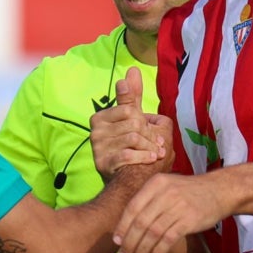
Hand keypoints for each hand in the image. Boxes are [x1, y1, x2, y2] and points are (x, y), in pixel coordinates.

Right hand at [90, 66, 168, 180]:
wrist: (128, 183)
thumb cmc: (132, 149)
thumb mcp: (133, 122)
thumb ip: (132, 97)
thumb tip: (132, 70)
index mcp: (100, 118)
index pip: (129, 110)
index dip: (146, 123)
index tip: (154, 133)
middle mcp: (95, 131)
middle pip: (133, 123)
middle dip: (150, 136)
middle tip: (158, 146)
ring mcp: (97, 147)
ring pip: (133, 138)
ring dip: (149, 148)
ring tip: (156, 155)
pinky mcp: (102, 163)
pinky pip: (128, 154)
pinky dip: (144, 157)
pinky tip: (150, 160)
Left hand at [114, 172, 225, 252]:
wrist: (220, 191)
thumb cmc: (189, 192)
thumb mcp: (167, 186)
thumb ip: (149, 200)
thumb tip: (126, 226)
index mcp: (156, 184)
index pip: (132, 207)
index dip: (122, 226)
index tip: (117, 241)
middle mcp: (165, 193)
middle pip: (140, 223)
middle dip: (130, 243)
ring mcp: (178, 206)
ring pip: (153, 233)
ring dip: (142, 251)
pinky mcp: (189, 220)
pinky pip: (168, 239)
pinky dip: (157, 252)